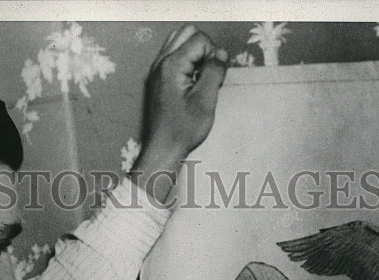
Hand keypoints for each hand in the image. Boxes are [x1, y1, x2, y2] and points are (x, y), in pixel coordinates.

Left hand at [130, 25, 227, 203]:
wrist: (162, 149)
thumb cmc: (182, 130)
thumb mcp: (206, 100)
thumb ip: (214, 71)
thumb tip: (221, 53)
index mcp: (171, 65)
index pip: (200, 39)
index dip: (214, 55)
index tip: (213, 77)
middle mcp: (160, 63)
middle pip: (187, 32)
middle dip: (204, 46)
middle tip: (208, 72)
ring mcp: (156, 70)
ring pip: (178, 41)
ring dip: (194, 51)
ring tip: (199, 76)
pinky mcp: (157, 78)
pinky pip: (173, 55)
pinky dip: (185, 60)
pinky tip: (190, 82)